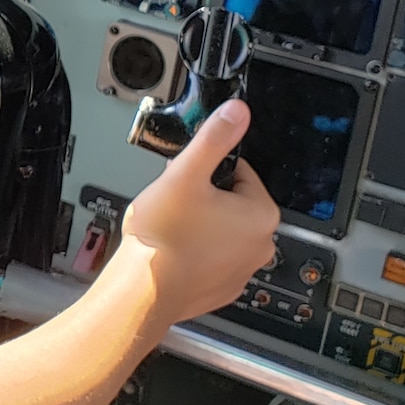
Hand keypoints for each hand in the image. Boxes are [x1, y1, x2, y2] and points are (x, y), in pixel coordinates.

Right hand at [109, 100, 278, 325]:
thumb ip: (213, 139)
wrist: (143, 291)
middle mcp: (261, 245)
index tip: (187, 181)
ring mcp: (243, 270)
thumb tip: (236, 112)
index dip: (208, 172)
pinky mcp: (224, 288)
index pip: (240, 172)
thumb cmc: (163, 237)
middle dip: (205, 199)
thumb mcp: (185, 174)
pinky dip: (197, 253)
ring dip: (202, 226)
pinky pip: (214, 259)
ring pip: (222, 231)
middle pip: (233, 202)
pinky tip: (175, 252)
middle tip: (177, 206)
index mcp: (261, 214)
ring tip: (173, 230)